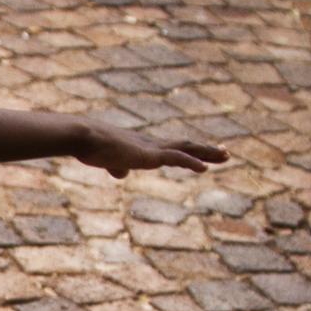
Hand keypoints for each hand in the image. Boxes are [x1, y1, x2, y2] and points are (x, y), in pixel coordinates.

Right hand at [75, 123, 227, 178]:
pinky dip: (191, 162)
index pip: (173, 149)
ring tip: (226, 156)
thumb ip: (116, 166)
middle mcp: (152, 144)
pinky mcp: (148, 154)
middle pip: (185, 146)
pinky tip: (204, 169)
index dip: (190, 153)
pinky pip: (175, 158)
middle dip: (206, 150)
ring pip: (186, 149)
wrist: (84, 137)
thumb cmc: (91, 147)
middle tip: (225, 153)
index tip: (205, 156)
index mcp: (143, 147)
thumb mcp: (106, 160)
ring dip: (206, 153)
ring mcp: (151, 148)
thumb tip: (121, 173)